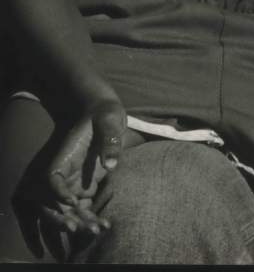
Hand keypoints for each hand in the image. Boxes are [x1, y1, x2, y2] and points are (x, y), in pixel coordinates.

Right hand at [15, 97, 126, 251]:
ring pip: (70, 208)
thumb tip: (110, 164)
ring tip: (98, 230)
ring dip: (80, 221)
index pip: (52, 178)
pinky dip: (91, 217)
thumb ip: (110, 140)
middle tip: (83, 228)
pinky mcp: (86, 185)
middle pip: (56, 200)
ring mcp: (75, 180)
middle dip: (66, 217)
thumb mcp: (109, 120)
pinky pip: (84, 206)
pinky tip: (105, 226)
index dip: (58, 193)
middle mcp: (66, 172)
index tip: (73, 201)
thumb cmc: (105, 113)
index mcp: (65, 155)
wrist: (106, 113)